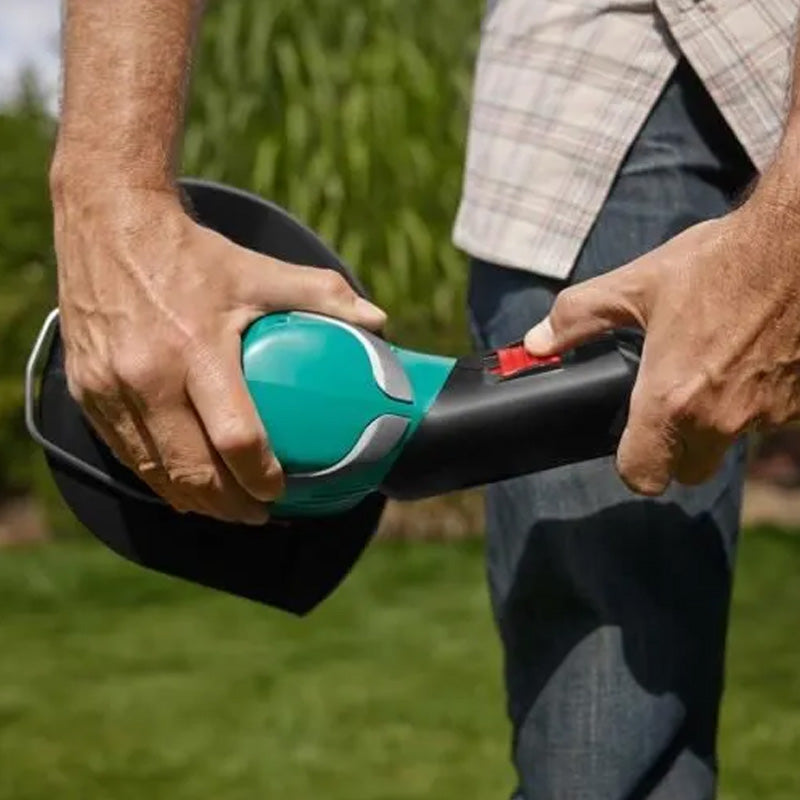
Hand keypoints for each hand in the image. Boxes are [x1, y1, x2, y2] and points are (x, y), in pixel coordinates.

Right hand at [52, 179, 385, 522]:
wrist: (108, 222)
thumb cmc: (193, 254)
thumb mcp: (261, 270)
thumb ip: (324, 296)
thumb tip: (379, 322)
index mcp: (195, 348)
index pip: (236, 439)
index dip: (261, 478)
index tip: (280, 493)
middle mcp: (147, 376)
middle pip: (193, 471)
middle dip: (230, 506)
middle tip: (258, 515)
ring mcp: (108, 388)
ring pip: (154, 473)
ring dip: (193, 503)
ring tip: (226, 509)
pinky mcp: (85, 391)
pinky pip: (124, 454)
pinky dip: (156, 478)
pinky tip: (180, 487)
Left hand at [523, 198, 799, 494]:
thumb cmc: (718, 261)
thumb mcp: (635, 285)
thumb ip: (578, 320)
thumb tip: (535, 343)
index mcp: (670, 399)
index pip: (642, 477)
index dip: (632, 466)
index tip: (631, 442)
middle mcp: (722, 419)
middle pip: (691, 470)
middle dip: (677, 450)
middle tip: (672, 401)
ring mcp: (771, 415)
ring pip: (734, 441)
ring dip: (722, 417)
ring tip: (715, 360)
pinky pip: (773, 417)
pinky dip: (760, 397)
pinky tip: (754, 354)